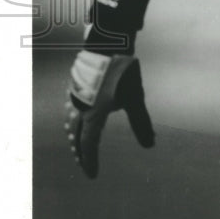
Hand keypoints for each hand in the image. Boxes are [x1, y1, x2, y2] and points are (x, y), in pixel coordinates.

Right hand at [65, 50, 154, 177]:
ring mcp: (74, 96)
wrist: (106, 43)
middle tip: (83, 163)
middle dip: (79, 152)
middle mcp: (78, 109)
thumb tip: (150, 145)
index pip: (89, 145)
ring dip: (73, 137)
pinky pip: (69, 109)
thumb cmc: (122, 72)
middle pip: (76, 137)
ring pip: (70, 122)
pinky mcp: (74, 85)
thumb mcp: (135, 99)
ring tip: (77, 143)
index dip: (90, 161)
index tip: (92, 175)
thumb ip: (141, 123)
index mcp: (92, 115)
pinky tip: (76, 116)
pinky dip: (72, 120)